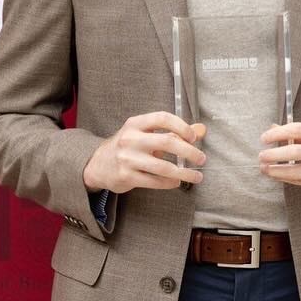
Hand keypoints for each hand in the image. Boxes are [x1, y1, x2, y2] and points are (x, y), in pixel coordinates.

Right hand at [83, 112, 206, 192]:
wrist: (98, 165)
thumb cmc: (129, 146)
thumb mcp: (146, 134)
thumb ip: (174, 131)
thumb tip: (201, 130)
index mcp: (136, 123)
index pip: (162, 118)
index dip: (181, 126)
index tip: (194, 137)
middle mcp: (130, 139)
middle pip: (166, 142)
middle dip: (189, 151)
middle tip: (202, 159)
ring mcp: (127, 158)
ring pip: (163, 167)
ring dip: (184, 173)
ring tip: (197, 176)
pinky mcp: (126, 176)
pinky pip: (154, 181)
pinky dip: (170, 183)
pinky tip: (177, 181)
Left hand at [259, 122, 300, 195]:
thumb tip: (275, 129)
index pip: (299, 130)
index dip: (278, 133)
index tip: (265, 137)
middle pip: (295, 152)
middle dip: (274, 154)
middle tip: (261, 155)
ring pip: (297, 172)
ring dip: (277, 171)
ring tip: (265, 169)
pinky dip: (288, 179)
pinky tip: (279, 176)